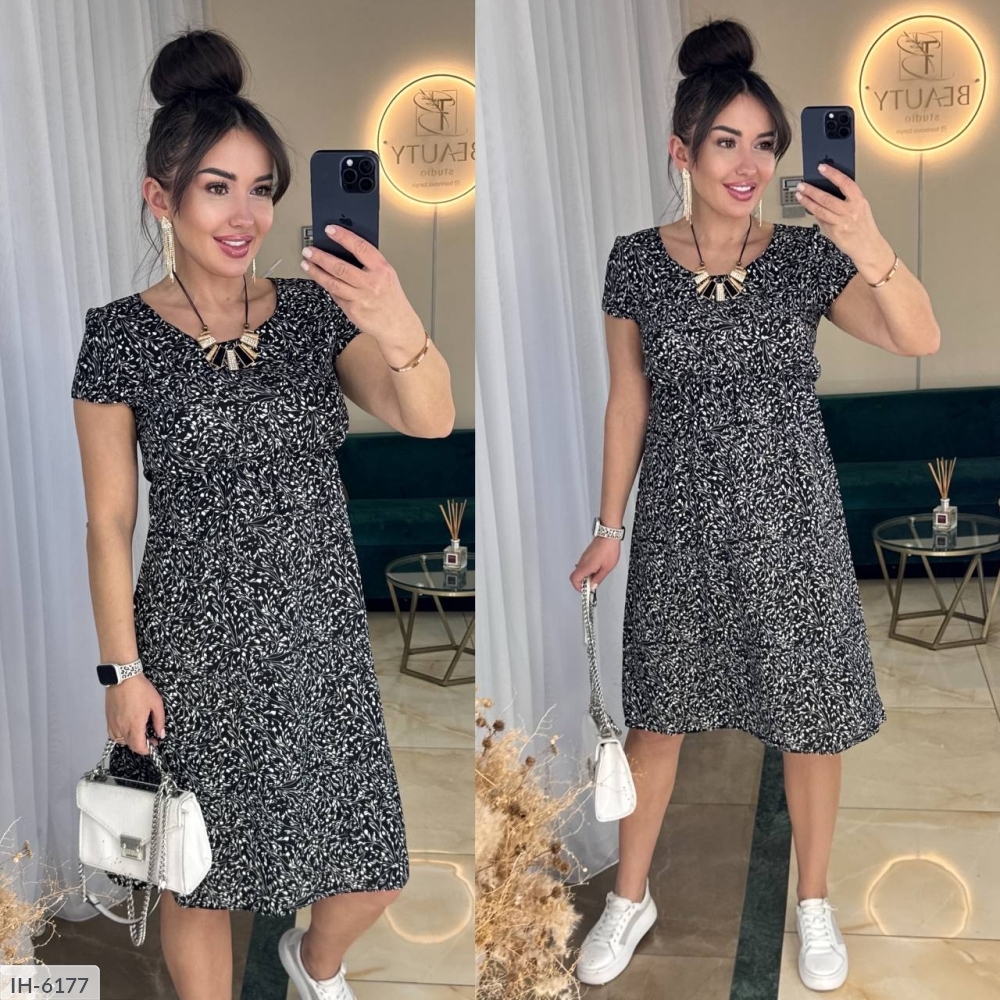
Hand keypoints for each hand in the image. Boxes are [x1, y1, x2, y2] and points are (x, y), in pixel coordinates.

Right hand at [106, 674, 165, 756]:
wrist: (123, 677)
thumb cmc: (141, 689)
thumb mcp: (156, 704)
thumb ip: (159, 721)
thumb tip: (161, 734)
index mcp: (135, 725)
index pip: (138, 747)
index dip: (147, 750)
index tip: (153, 745)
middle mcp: (122, 728)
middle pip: (130, 745)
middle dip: (141, 745)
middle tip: (150, 738)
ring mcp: (113, 724)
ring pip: (120, 741)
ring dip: (130, 741)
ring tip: (139, 733)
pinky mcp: (108, 719)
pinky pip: (113, 734)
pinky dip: (120, 736)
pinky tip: (127, 729)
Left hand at [301, 226, 424, 355]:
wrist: (398, 326)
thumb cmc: (392, 299)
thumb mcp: (387, 276)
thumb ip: (369, 264)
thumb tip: (344, 251)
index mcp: (382, 270)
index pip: (360, 247)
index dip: (343, 237)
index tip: (330, 230)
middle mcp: (371, 283)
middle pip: (340, 267)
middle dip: (320, 257)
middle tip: (308, 250)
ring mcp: (361, 298)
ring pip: (332, 282)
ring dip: (316, 272)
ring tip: (306, 264)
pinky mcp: (353, 311)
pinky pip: (336, 296)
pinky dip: (327, 287)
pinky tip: (321, 280)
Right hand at [569, 537, 621, 591]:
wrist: (608, 535)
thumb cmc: (609, 549)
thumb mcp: (607, 568)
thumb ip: (599, 578)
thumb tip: (594, 586)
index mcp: (586, 566)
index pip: (574, 580)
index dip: (578, 588)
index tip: (586, 591)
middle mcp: (582, 562)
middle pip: (576, 576)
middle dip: (584, 583)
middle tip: (593, 585)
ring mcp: (584, 557)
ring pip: (580, 571)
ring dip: (586, 576)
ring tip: (597, 576)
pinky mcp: (587, 554)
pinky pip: (584, 565)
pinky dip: (588, 570)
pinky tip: (597, 569)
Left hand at [795, 164, 893, 278]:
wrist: (868, 247)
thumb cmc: (863, 226)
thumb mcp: (861, 207)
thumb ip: (847, 199)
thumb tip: (827, 188)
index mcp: (859, 201)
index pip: (845, 183)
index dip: (833, 173)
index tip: (822, 167)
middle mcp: (851, 211)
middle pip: (827, 198)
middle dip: (812, 190)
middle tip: (802, 184)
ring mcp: (842, 222)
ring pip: (820, 210)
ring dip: (807, 201)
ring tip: (799, 195)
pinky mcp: (835, 232)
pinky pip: (821, 221)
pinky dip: (814, 214)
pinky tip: (807, 208)